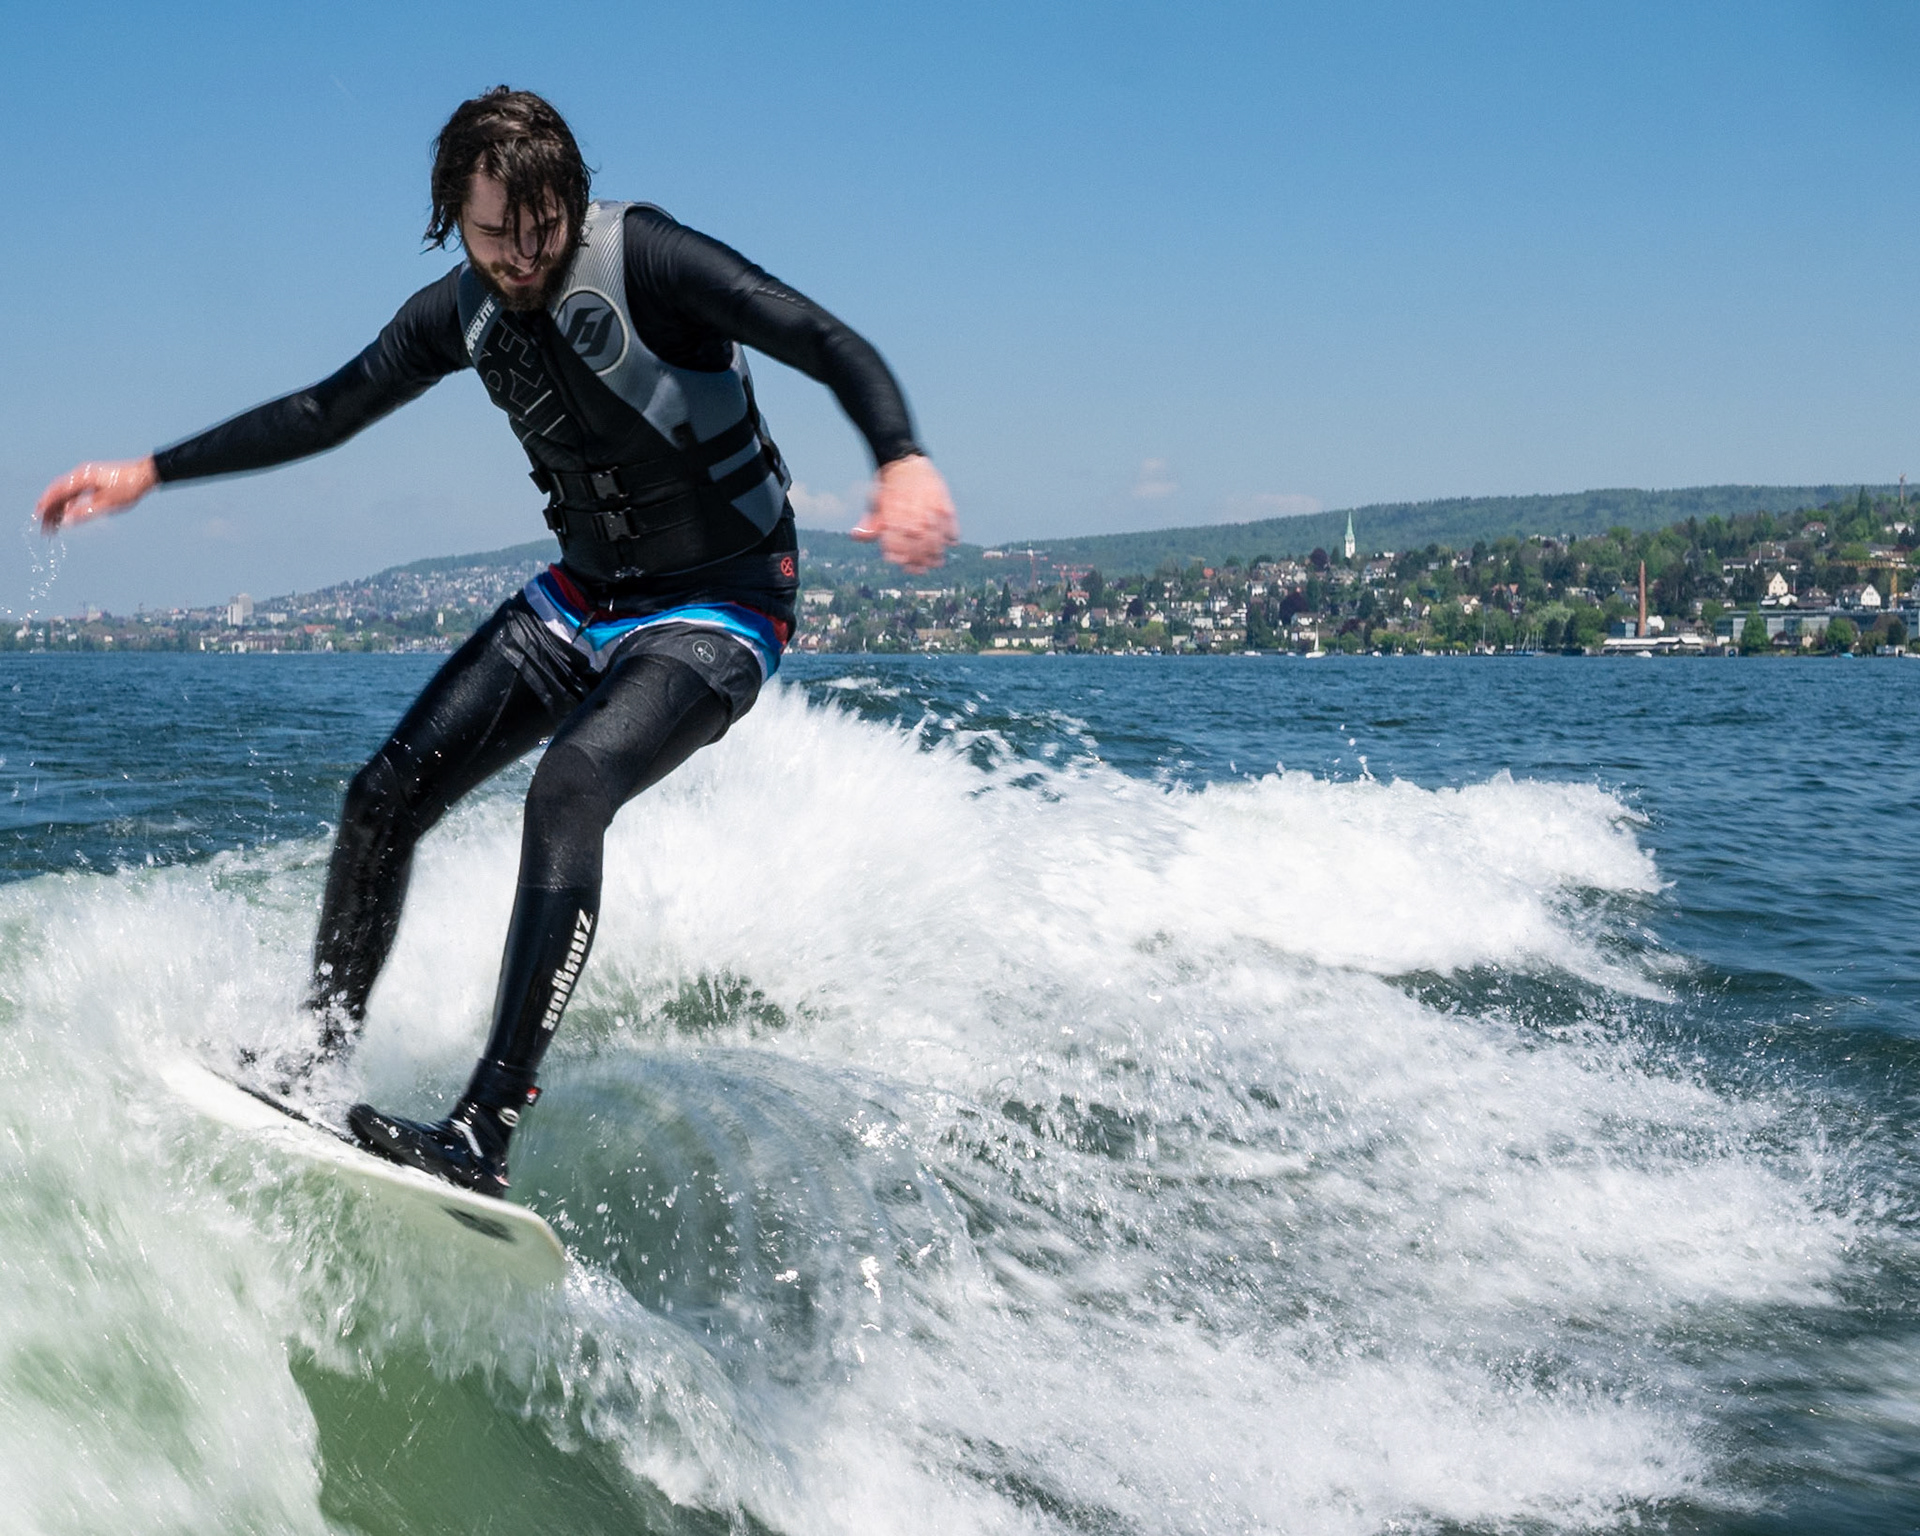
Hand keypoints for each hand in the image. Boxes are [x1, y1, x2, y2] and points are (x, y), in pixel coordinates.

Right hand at [35, 457, 158, 534]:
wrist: (146, 474)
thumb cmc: (129, 488)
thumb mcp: (107, 504)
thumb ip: (85, 512)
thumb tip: (65, 521)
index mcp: (82, 477)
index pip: (57, 491)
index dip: (45, 505)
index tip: (37, 518)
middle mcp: (81, 474)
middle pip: (59, 493)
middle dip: (50, 510)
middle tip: (44, 527)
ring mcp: (87, 476)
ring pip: (67, 493)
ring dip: (59, 508)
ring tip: (54, 525)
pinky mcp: (94, 479)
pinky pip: (76, 492)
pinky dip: (70, 503)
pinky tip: (67, 515)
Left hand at [852, 454, 957, 574]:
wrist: (903, 461)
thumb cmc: (887, 487)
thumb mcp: (874, 504)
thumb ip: (869, 524)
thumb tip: (855, 536)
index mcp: (891, 516)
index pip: (898, 547)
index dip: (902, 559)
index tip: (905, 565)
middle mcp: (911, 515)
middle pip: (918, 548)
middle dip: (920, 561)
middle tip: (922, 568)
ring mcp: (929, 510)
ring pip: (936, 541)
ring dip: (936, 554)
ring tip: (937, 561)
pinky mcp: (944, 503)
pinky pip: (951, 526)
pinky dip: (951, 536)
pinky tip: (949, 542)